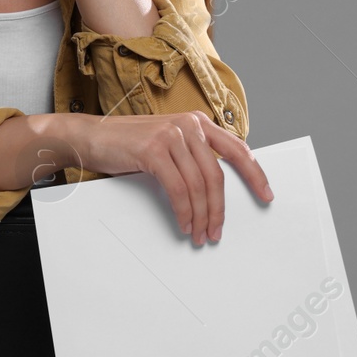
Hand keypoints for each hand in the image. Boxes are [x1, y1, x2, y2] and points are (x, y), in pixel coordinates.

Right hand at [67, 110, 271, 245]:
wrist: (90, 137)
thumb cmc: (128, 143)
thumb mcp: (167, 143)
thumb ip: (192, 154)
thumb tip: (216, 188)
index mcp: (196, 122)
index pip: (237, 149)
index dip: (255, 174)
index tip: (266, 195)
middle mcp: (188, 125)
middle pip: (217, 175)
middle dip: (220, 209)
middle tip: (218, 231)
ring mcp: (170, 135)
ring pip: (199, 185)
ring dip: (202, 215)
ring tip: (201, 234)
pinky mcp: (153, 150)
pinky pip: (178, 189)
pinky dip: (184, 211)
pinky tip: (185, 223)